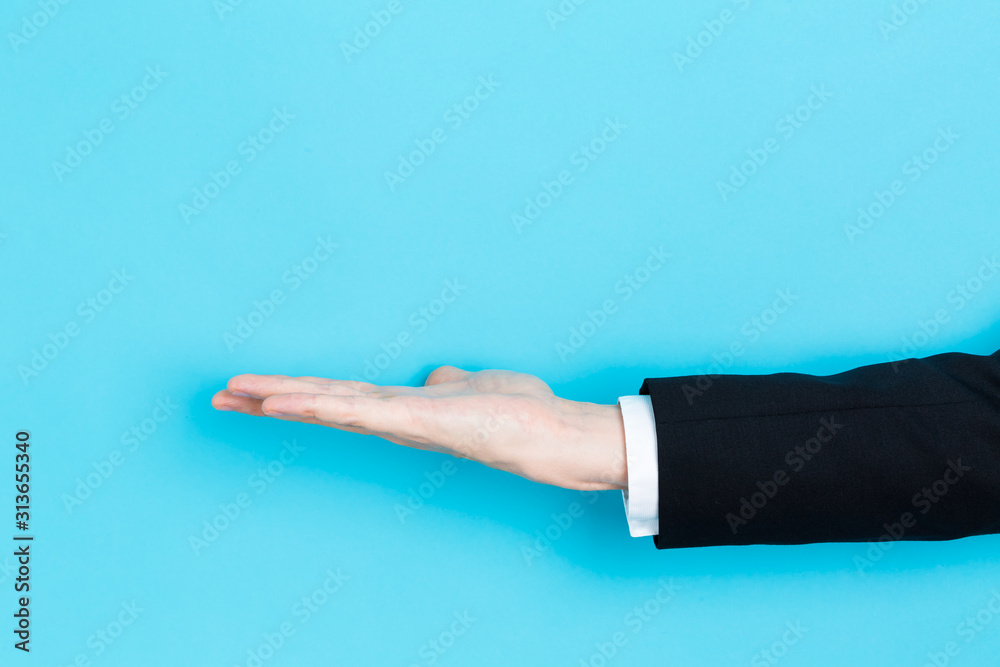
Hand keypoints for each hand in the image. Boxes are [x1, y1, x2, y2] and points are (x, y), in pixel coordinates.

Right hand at [211, 365, 626, 490]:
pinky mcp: (418, 420)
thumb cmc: (514, 411)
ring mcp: (402, 422)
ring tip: (234, 395)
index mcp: (402, 408)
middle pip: (321, 402)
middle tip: (217, 395)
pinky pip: (359, 410)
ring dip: (280, 400)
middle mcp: (394, 419)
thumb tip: (435, 376)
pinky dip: (318, 405)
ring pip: (329, 406)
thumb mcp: (471, 386)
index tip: (252, 389)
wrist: (548, 435)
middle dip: (268, 399)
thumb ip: (446, 382)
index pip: (337, 396)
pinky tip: (284, 401)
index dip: (294, 392)